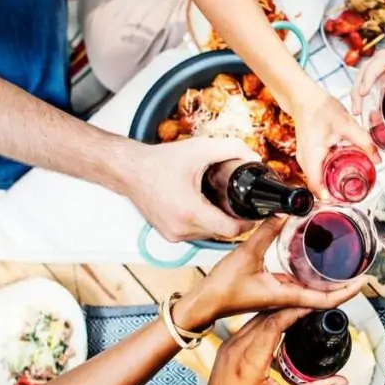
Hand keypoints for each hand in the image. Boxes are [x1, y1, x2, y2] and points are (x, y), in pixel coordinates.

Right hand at [125, 138, 260, 241]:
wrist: (129, 171)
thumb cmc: (160, 161)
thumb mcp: (200, 149)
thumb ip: (232, 149)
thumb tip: (254, 157)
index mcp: (190, 211)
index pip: (231, 230)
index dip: (248, 222)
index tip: (254, 211)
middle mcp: (181, 228)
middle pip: (223, 232)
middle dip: (233, 218)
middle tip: (238, 200)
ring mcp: (173, 234)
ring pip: (210, 234)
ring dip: (218, 221)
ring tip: (218, 201)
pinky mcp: (169, 235)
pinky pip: (196, 233)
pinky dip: (203, 222)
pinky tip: (202, 206)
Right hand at [181, 216, 364, 319]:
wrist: (204, 303)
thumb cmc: (222, 287)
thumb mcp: (246, 253)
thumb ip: (266, 231)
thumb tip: (285, 212)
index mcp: (286, 296)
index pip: (327, 300)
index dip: (348, 292)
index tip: (364, 280)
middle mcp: (287, 299)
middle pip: (325, 296)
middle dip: (345, 285)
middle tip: (360, 268)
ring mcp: (280, 296)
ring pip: (312, 292)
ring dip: (330, 282)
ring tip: (344, 264)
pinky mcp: (272, 292)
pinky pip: (298, 286)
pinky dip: (311, 277)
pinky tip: (312, 264)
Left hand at [197, 308, 347, 384]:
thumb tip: (339, 381)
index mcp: (249, 362)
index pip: (274, 323)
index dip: (296, 311)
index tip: (313, 306)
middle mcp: (236, 349)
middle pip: (266, 315)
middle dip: (290, 307)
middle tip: (312, 305)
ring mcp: (228, 347)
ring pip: (256, 318)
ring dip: (278, 312)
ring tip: (300, 311)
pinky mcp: (226, 348)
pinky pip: (248, 326)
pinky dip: (267, 321)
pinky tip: (282, 325)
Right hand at [291, 91, 379, 197]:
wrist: (305, 98)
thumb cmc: (321, 108)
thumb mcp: (347, 124)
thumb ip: (364, 142)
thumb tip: (377, 159)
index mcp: (312, 155)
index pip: (316, 186)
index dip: (329, 197)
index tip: (345, 200)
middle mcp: (304, 160)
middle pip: (316, 186)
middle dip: (333, 193)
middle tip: (352, 195)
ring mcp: (303, 158)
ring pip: (316, 179)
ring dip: (330, 184)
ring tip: (348, 186)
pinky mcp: (306, 155)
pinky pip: (315, 171)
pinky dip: (326, 174)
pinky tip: (340, 171)